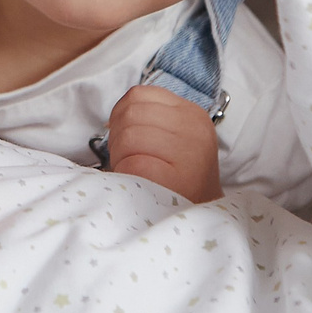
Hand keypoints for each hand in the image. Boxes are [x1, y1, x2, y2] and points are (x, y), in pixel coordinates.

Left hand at [106, 85, 220, 202]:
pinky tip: (137, 183)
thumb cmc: (179, 180)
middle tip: (127, 158)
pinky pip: (134, 164)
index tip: (125, 136)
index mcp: (191, 113)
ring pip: (128, 136)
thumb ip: (149, 119)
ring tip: (133, 172)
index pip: (139, 94)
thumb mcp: (174, 139)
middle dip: (117, 137)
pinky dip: (126, 174)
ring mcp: (190, 153)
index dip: (120, 114)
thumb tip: (110, 121)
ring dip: (119, 157)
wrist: (201, 217)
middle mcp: (194, 128)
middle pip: (131, 113)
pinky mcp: (179, 179)